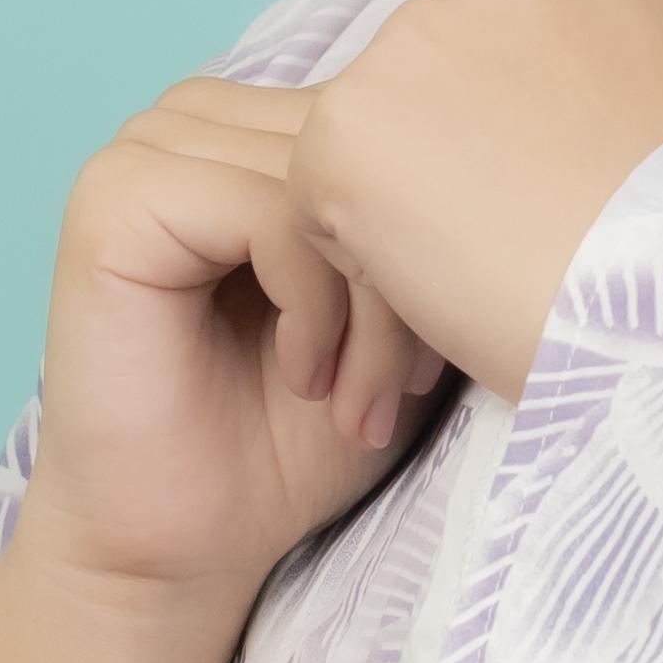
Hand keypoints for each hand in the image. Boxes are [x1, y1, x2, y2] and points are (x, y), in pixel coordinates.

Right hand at [3, 75, 447, 654]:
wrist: (188, 544)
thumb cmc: (296, 437)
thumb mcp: (400, 307)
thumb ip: (436, 214)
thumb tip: (549, 150)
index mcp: (254, 122)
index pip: (390, 120)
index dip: (439, 230)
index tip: (459, 343)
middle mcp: (194, 117)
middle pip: (360, 148)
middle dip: (409, 274)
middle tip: (411, 389)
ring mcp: (144, 148)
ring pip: (325, 182)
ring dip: (368, 301)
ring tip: (366, 396)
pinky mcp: (113, 200)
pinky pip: (265, 209)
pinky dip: (312, 303)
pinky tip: (307, 378)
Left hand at [285, 0, 662, 403]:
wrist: (660, 304)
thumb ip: (584, 59)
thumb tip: (519, 98)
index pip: (508, 11)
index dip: (519, 99)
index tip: (556, 160)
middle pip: (431, 53)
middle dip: (451, 128)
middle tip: (513, 212)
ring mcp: (411, 37)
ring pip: (373, 118)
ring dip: (404, 183)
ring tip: (482, 251)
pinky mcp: (343, 120)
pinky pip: (320, 190)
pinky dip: (359, 247)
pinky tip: (436, 276)